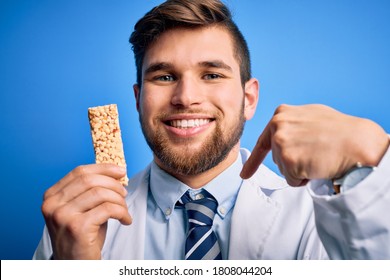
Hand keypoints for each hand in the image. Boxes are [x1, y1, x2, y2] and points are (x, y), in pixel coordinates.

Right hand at [41, 163, 131, 258]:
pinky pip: (108, 209)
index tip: (120, 171)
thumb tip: (115, 172)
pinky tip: (125, 220)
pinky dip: (122, 212)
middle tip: (124, 194)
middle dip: (113, 184)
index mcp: (51, 196)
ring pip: (100, 193)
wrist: (76, 265)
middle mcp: (52, 205)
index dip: (103, 168)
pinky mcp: (77, 227)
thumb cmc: (83, 236)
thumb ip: (91, 191)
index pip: (79, 172)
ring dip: (119, 200)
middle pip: (90, 180)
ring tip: (124, 210)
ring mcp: (62, 216)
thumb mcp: (82, 209)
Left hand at [240, 104, 388, 185]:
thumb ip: (291, 123)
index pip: (263, 141)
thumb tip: (280, 133)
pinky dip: (304, 179)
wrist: (357, 142)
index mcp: (281, 114)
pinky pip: (291, 180)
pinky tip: (317, 166)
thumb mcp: (310, 116)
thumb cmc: (339, 130)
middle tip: (315, 151)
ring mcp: (281, 142)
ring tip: (318, 156)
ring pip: (283, 170)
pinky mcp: (287, 160)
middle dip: (293, 161)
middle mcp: (277, 126)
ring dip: (299, 170)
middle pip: (276, 157)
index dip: (255, 160)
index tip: (245, 174)